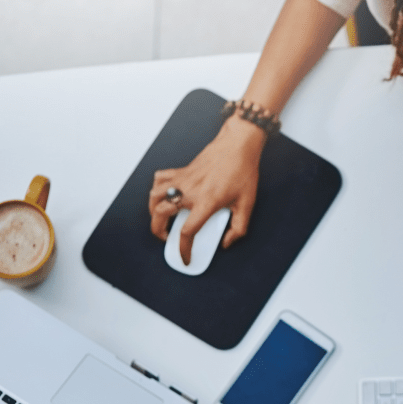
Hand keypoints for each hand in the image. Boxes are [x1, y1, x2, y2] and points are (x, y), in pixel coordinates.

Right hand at [148, 115, 264, 263]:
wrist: (238, 145)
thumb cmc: (243, 172)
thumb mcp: (248, 204)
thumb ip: (239, 228)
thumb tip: (226, 243)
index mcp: (206, 203)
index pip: (187, 232)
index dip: (183, 249)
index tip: (185, 258)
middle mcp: (189, 192)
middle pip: (160, 215)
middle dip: (158, 231)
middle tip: (166, 238)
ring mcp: (182, 180)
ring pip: (154, 196)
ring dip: (153, 210)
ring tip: (161, 219)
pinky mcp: (181, 170)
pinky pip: (160, 179)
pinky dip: (157, 188)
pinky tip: (164, 194)